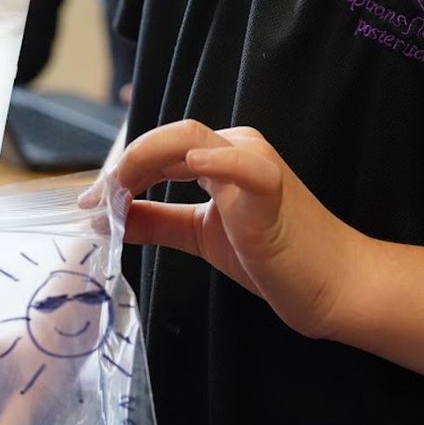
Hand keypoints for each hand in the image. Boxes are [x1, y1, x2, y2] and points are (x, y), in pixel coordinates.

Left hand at [111, 119, 364, 339]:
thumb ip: (154, 221)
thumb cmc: (275, 257)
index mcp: (219, 156)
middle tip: (95, 201)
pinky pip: (243, 165)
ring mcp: (255, 164)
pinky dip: (215, 161)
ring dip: (144, 160)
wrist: (334, 286)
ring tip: (116, 191)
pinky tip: (190, 167)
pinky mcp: (272, 189)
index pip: (158, 149)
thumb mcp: (199, 236)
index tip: (89, 203)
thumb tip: (105, 217)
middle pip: (167, 138)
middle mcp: (235, 148)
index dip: (119, 171)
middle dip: (123, 166)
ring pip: (191, 139)